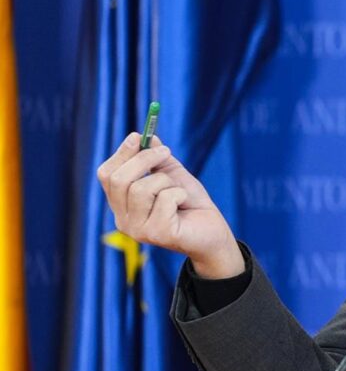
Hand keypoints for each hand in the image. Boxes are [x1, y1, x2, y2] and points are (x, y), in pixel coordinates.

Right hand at [97, 133, 245, 278]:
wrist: (213, 232)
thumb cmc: (190, 204)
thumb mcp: (172, 175)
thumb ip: (157, 159)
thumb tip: (148, 137)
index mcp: (121, 205)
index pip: (107, 175)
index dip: (121, 153)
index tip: (138, 136)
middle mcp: (123, 220)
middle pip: (119, 180)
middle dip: (144, 159)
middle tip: (166, 152)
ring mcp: (138, 230)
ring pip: (141, 189)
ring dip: (166, 181)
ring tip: (178, 190)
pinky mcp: (158, 234)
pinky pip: (165, 199)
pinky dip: (179, 194)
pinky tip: (184, 204)